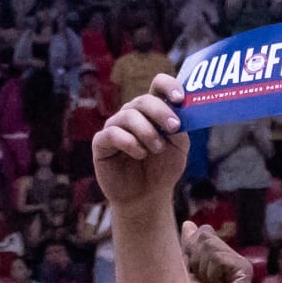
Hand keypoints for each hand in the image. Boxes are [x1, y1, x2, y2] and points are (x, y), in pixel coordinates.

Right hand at [88, 84, 187, 212]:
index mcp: (153, 110)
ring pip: (128, 116)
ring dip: (147, 132)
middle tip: (173, 127)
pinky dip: (129, 142)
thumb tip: (179, 112)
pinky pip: (112, 133)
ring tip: (156, 149)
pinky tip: (140, 154)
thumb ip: (180, 128)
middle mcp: (132, 114)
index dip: (168, 86)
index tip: (180, 98)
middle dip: (160, 112)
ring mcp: (115, 127)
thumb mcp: (179, 148)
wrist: (147, 197)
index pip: (158, 85)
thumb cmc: (162, 170)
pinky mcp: (101, 143)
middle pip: (143, 100)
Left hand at [184, 223, 253, 282]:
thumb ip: (188, 249)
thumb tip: (189, 224)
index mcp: (210, 258)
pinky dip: (212, 272)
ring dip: (202, 269)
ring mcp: (236, 263)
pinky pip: (220, 256)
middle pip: (203, 236)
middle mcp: (225, 257)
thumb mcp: (183, 273)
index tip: (189, 272)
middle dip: (193, 260)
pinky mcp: (244, 270)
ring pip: (210, 245)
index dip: (188, 250)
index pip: (198, 235)